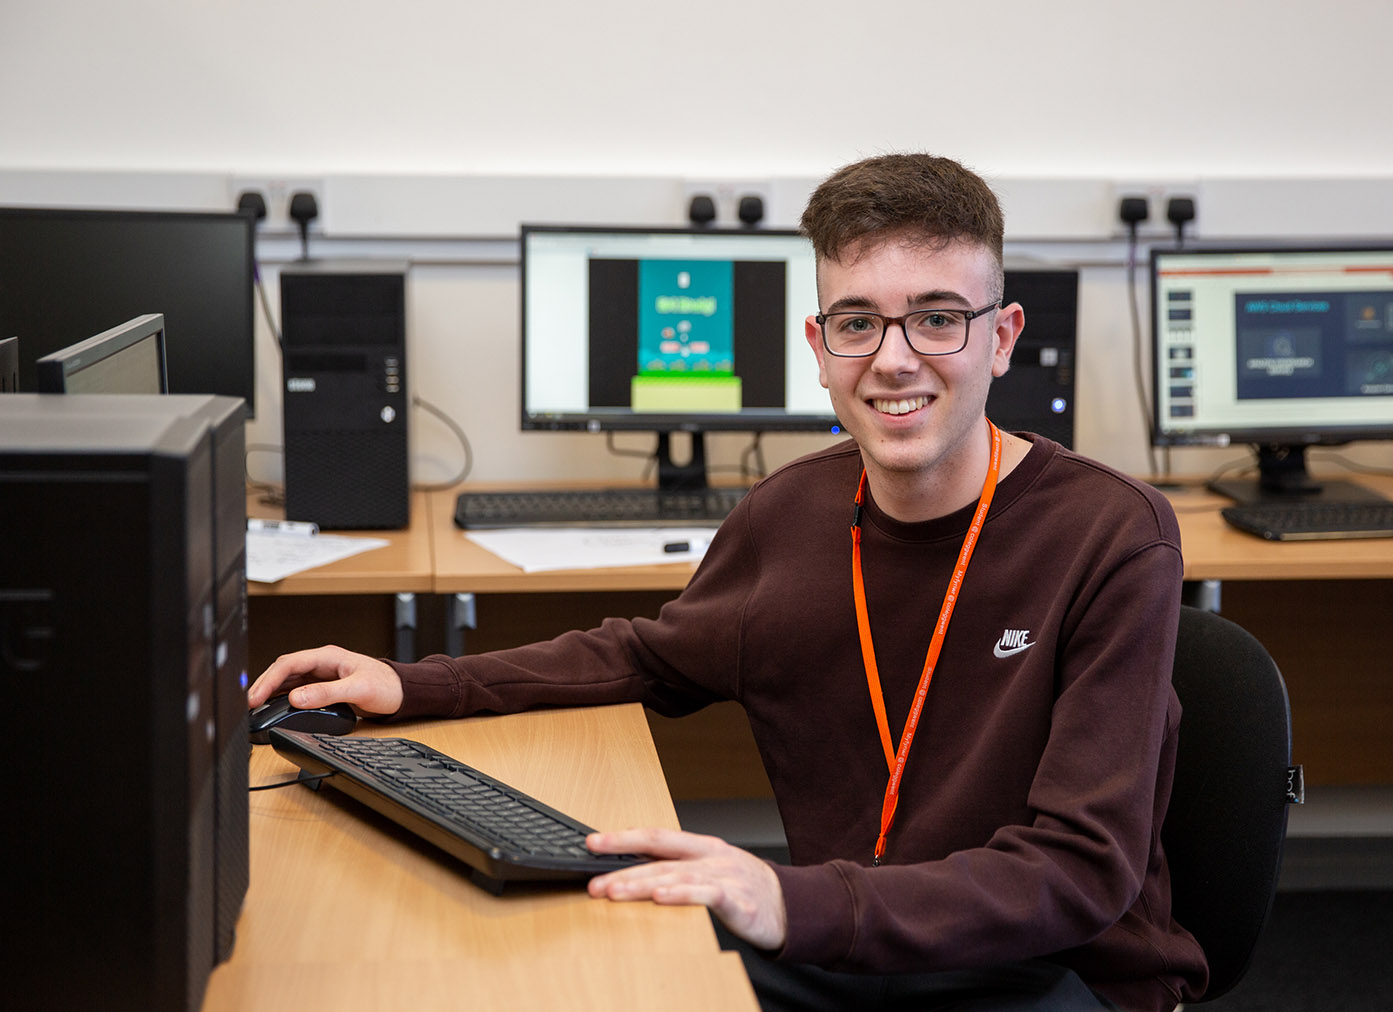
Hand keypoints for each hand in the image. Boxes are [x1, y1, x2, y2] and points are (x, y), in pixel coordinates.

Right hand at [249, 645, 403, 716]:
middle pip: (283, 671)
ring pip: (287, 681)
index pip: (290, 663)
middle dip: (263, 685)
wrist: (401, 693)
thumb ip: (327, 693)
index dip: (269, 679)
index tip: (256, 696)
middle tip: (248, 704)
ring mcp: (320, 675)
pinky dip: (281, 698)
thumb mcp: (358, 689)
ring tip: (254, 707)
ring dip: (270, 692)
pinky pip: (295, 690)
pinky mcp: (322, 687)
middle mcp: (321, 663)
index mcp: (328, 656)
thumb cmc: (386, 686)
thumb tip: (296, 698)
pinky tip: (272, 707)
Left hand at [586, 827, 786, 950]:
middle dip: (623, 868)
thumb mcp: (711, 871)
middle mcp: (712, 857)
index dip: (623, 839)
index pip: (657, 837)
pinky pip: (707, 896)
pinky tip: (661, 899)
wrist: (792, 906)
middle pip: (661, 858)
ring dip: (642, 885)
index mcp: (703, 847)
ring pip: (677, 877)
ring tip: (614, 891)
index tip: (592, 844)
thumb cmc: (745, 888)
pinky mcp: (739, 902)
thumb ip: (678, 869)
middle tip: (593, 879)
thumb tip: (632, 871)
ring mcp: (726, 877)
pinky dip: (683, 896)